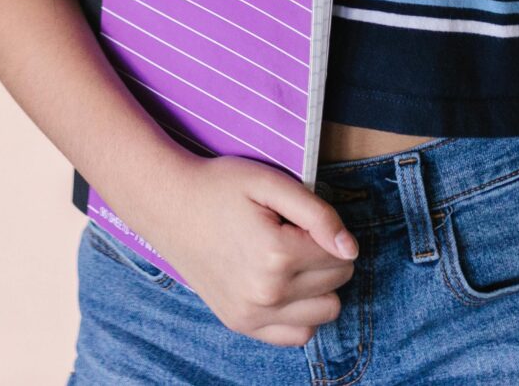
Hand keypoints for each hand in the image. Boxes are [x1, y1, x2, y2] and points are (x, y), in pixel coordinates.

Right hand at [120, 155, 357, 346]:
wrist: (167, 204)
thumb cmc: (219, 187)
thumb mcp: (270, 183)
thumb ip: (318, 214)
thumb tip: (351, 249)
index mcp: (276, 255)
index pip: (341, 253)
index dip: (325, 230)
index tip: (296, 218)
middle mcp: (266, 293)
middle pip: (337, 281)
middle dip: (325, 255)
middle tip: (290, 234)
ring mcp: (252, 315)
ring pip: (326, 311)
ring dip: (318, 286)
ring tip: (289, 260)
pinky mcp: (241, 324)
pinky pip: (298, 335)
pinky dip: (301, 313)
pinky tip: (284, 287)